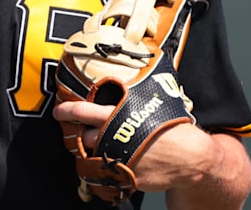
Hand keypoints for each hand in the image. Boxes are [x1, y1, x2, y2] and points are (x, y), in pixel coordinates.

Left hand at [52, 100, 217, 191]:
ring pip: (96, 156)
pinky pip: (110, 174)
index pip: (85, 112)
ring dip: (97, 152)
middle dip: (85, 136)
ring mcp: (119, 160)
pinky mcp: (126, 177)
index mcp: (120, 116)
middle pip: (86, 138)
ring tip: (106, 148)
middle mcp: (116, 138)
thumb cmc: (173, 126)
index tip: (59, 111)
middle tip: (85, 133)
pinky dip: (112, 169)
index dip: (69, 111)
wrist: (191, 157)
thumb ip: (136, 97)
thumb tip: (132, 74)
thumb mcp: (155, 103)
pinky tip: (121, 163)